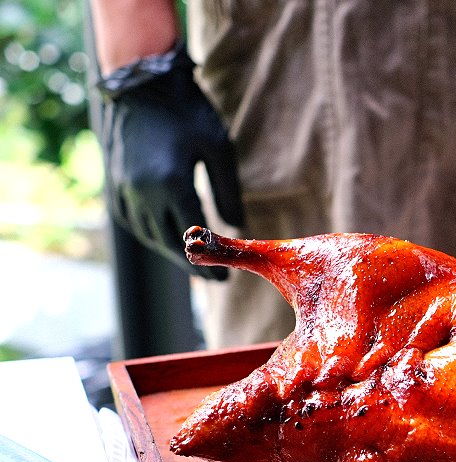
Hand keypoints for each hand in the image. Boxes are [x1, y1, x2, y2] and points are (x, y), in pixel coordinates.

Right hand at [97, 44, 242, 279]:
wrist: (139, 81)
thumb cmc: (186, 111)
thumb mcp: (219, 148)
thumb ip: (228, 191)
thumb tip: (236, 227)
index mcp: (172, 186)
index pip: (195, 239)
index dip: (211, 261)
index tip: (225, 277)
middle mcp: (142, 193)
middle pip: (169, 244)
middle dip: (192, 266)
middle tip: (213, 280)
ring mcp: (123, 189)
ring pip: (148, 236)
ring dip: (171, 252)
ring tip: (193, 262)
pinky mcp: (113, 182)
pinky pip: (130, 221)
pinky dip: (149, 235)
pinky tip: (164, 238)